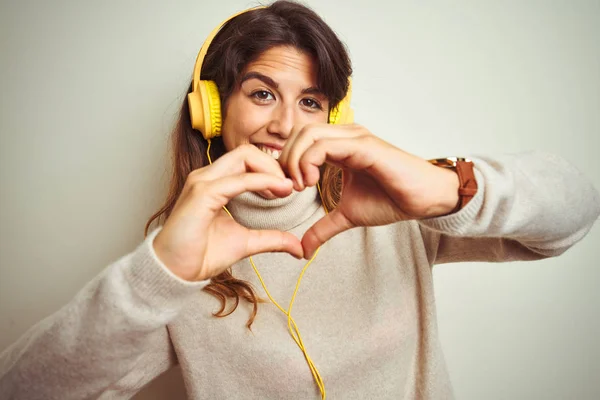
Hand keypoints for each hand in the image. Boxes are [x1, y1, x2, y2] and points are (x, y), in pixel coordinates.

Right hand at [153, 145, 302, 281]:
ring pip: (244, 156)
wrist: (176, 272)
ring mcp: (203, 182)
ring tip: (285, 189)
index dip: (273, 170)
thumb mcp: (247, 243)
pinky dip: (262, 181)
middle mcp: (207, 176)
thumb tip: (299, 247)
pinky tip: (276, 193)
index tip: (289, 189)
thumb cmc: (202, 254)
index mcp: (215, 182)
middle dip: (275, 165)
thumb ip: (272, 239)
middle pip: (248, 151)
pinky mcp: (202, 194)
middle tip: (290, 188)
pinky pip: (238, 179)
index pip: (248, 159)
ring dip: (271, 170)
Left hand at [278, 124, 459, 257]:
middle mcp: (345, 136)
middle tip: (288, 188)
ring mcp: (354, 138)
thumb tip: (303, 250)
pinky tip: (311, 183)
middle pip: (298, 133)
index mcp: (339, 146)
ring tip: (299, 187)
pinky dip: (309, 162)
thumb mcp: (347, 216)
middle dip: (285, 160)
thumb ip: (323, 228)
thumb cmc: (391, 200)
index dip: (285, 162)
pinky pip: (324, 145)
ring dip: (294, 161)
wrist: (423, 200)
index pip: (300, 140)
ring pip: (308, 134)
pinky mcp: (363, 146)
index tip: (287, 190)